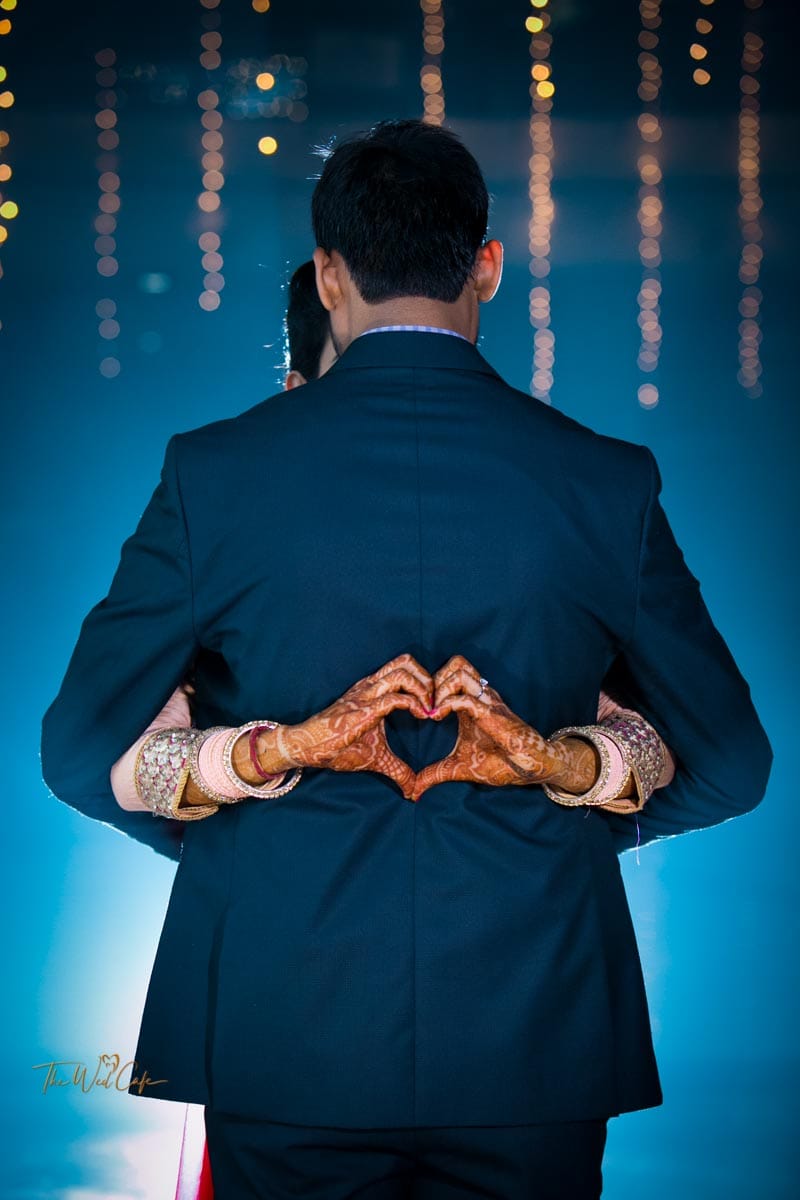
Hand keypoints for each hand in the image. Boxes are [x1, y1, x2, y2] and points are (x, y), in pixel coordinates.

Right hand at [247, 653, 433, 798]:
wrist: (309, 747)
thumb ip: (397, 770)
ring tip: (430, 709)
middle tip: (437, 702)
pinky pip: (394, 697)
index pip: (404, 667)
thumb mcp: (376, 759)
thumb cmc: (339, 748)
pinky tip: (422, 717)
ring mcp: (366, 695)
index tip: (436, 705)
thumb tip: (412, 791)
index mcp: (374, 689)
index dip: (425, 681)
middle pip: (406, 661)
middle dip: (428, 679)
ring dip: (424, 689)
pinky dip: (414, 704)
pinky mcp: (364, 709)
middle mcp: (371, 686)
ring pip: (402, 673)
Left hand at [410, 655, 597, 801]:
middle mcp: (479, 696)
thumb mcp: (459, 768)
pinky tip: (437, 717)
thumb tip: (414, 792)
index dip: (429, 686)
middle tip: (424, 705)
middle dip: (434, 680)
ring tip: (432, 711)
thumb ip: (435, 774)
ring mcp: (486, 701)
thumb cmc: (500, 763)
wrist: (529, 767)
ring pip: (460, 671)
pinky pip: (467, 697)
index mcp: (470, 703)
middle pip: (456, 662)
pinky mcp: (491, 713)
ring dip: (440, 688)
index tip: (418, 711)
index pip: (449, 673)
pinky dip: (447, 703)